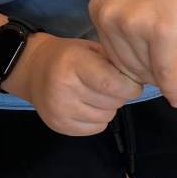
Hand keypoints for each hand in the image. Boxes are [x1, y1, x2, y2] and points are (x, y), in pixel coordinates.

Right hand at [3, 33, 142, 135]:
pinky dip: (99, 119)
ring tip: (97, 95)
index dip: (131, 87)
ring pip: (106, 117)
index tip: (133, 84)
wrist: (33, 69)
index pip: (112, 84)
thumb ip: (115, 63)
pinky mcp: (58, 125)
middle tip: (112, 86)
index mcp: (74, 63)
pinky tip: (89, 106)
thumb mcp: (91, 49)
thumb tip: (143, 81)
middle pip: (112, 102)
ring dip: (109, 107)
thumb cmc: (70, 56)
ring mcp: (59, 109)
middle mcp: (64, 88)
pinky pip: (96, 129)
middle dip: (120, 95)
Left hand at [88, 0, 176, 106]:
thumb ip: (133, 30)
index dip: (138, 72)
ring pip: (149, 71)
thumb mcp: (141, 4)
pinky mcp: (161, 32)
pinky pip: (166, 70)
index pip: (114, 57)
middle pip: (130, 68)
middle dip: (154, 80)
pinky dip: (175, 86)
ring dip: (168, 85)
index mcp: (100, 10)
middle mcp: (110, 18)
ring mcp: (134, 25)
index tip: (156, 81)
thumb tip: (143, 72)